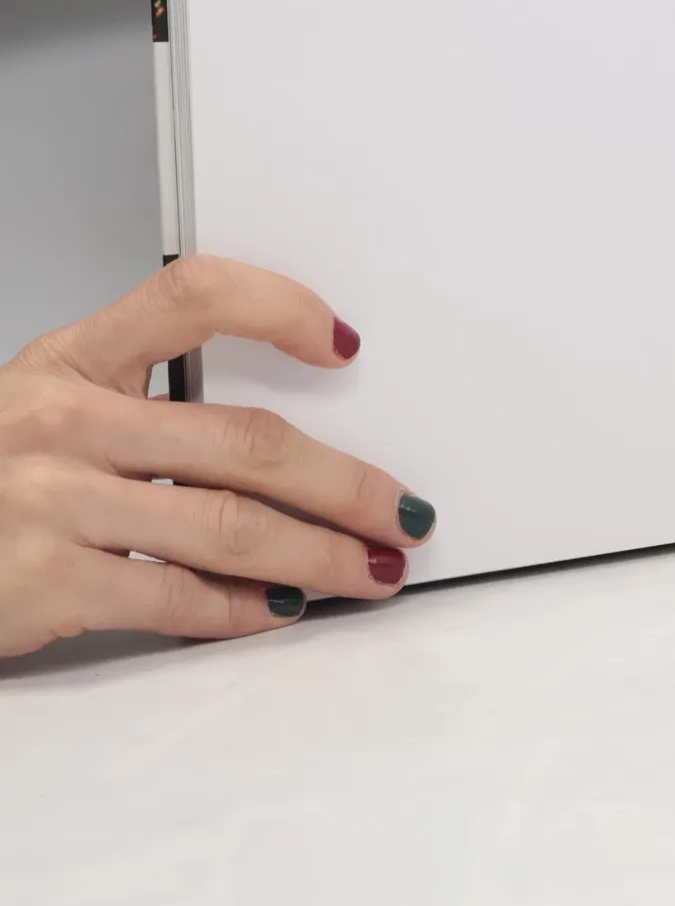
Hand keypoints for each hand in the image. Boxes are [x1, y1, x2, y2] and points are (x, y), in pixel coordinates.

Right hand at [0, 257, 433, 658]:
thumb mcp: (43, 410)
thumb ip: (143, 410)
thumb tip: (283, 449)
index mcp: (70, 358)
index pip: (191, 294)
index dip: (278, 306)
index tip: (346, 341)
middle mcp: (61, 418)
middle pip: (244, 440)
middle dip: (344, 482)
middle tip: (401, 509)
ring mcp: (49, 501)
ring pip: (228, 524)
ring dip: (319, 553)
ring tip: (369, 567)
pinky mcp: (41, 582)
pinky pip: (172, 596)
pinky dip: (240, 609)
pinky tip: (280, 610)